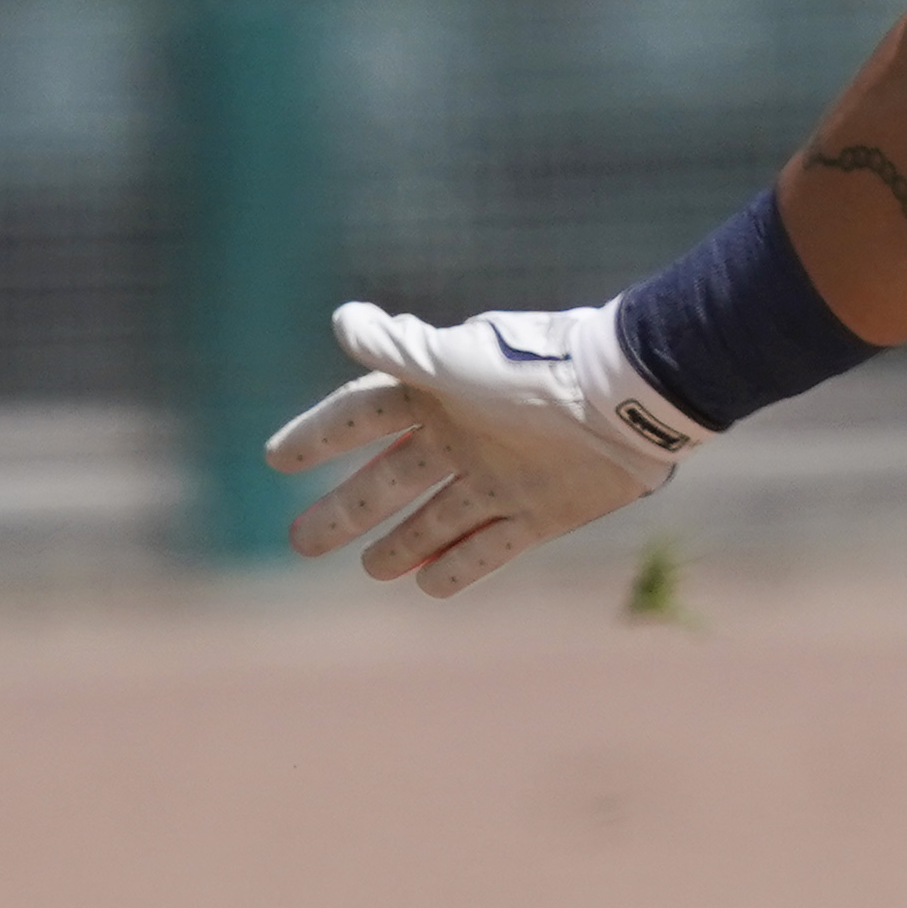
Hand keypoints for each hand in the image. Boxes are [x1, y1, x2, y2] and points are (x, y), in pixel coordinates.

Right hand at [264, 299, 709, 594]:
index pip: (361, 417)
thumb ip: (398, 347)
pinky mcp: (544, 511)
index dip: (319, 436)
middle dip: (346, 510)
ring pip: (438, 518)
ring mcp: (504, 478)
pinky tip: (428, 586)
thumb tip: (344, 320)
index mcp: (439, 394)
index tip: (277, 460)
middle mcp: (466, 438)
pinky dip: (462, 567)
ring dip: (403, 543)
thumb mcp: (457, 358)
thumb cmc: (537, 371)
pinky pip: (493, 546)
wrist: (628, 399)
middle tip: (300, 540)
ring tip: (370, 567)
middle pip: (390, 481)